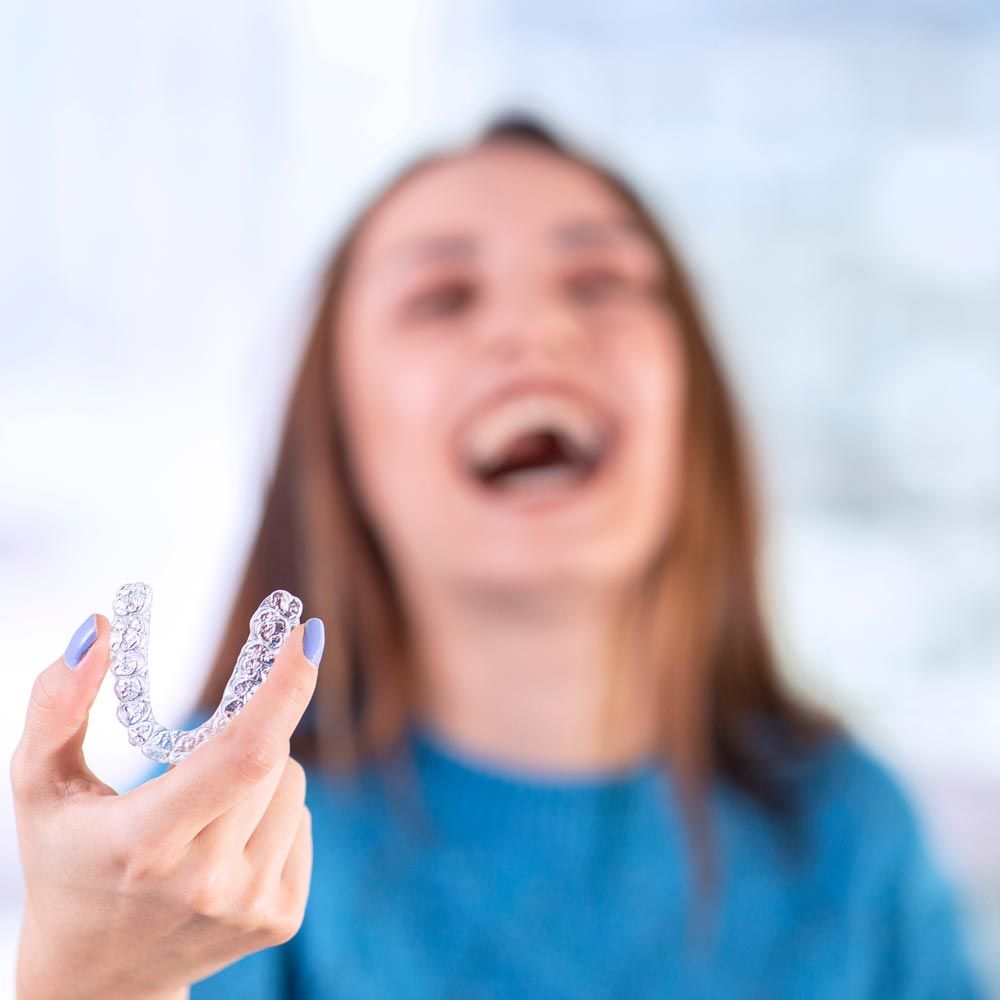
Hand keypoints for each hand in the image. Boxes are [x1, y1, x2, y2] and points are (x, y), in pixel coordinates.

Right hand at [10, 611, 322, 999]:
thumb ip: (59, 702)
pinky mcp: (281, 920)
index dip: (286, 686)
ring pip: (295, 784)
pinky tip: (225, 846)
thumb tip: (100, 628)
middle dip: (251, 730)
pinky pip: (304, 821)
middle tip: (200, 755)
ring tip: (205, 810)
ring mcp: (250, 907)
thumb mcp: (40, 784)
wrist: (97, 977)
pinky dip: (272, 814)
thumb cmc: (67, 863)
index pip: (244, 753)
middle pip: (275, 757)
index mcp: (145, 843)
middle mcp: (206, 883)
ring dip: (262, 773)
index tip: (306, 633)